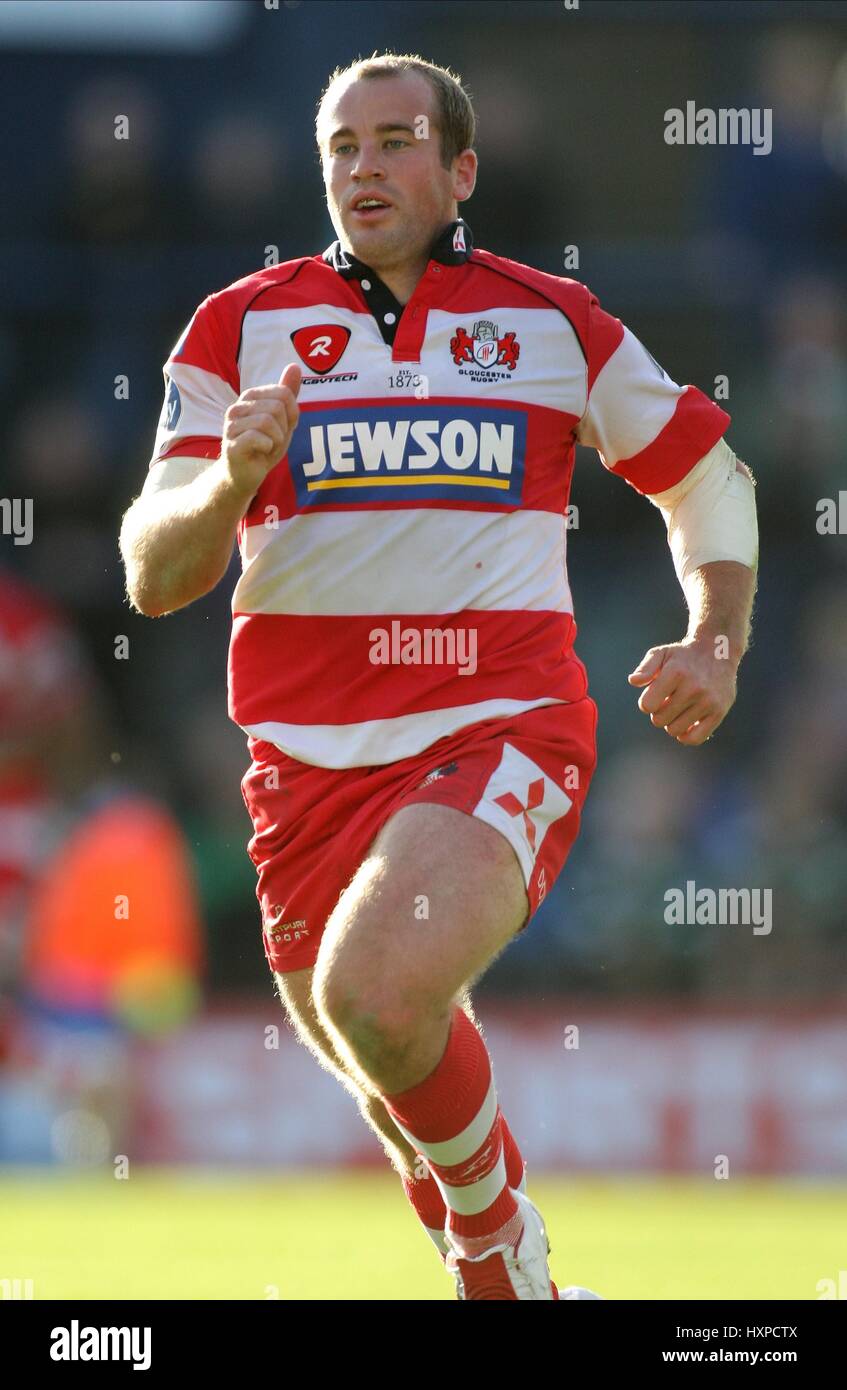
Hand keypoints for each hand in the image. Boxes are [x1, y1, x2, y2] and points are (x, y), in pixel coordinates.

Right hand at [221, 363, 301, 497]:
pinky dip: (268, 447)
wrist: (247, 474)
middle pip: (277, 407)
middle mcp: (237, 408)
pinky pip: (258, 437)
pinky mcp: (231, 445)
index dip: (291, 414)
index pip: (283, 393)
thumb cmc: (264, 444)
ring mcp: (231, 426)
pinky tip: (261, 452)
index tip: (282, 427)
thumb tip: (295, 366)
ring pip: (267, 421)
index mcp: (249, 397)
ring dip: (276, 439)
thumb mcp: (282, 418)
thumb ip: (288, 393)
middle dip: (283, 428)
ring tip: (268, 447)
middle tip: (274, 440)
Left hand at [627, 637, 738, 745]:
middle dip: (659, 712)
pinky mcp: (719, 712)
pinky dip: (686, 736)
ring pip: (675, 731)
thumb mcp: (661, 654)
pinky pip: (695, 738)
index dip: (646, 703)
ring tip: (678, 708)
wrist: (719, 652)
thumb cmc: (683, 657)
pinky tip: (686, 724)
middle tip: (668, 701)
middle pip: (659, 720)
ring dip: (672, 723)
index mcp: (676, 672)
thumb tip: (633, 681)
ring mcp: (708, 701)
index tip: (653, 695)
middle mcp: (694, 687)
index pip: (647, 705)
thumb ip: (645, 668)